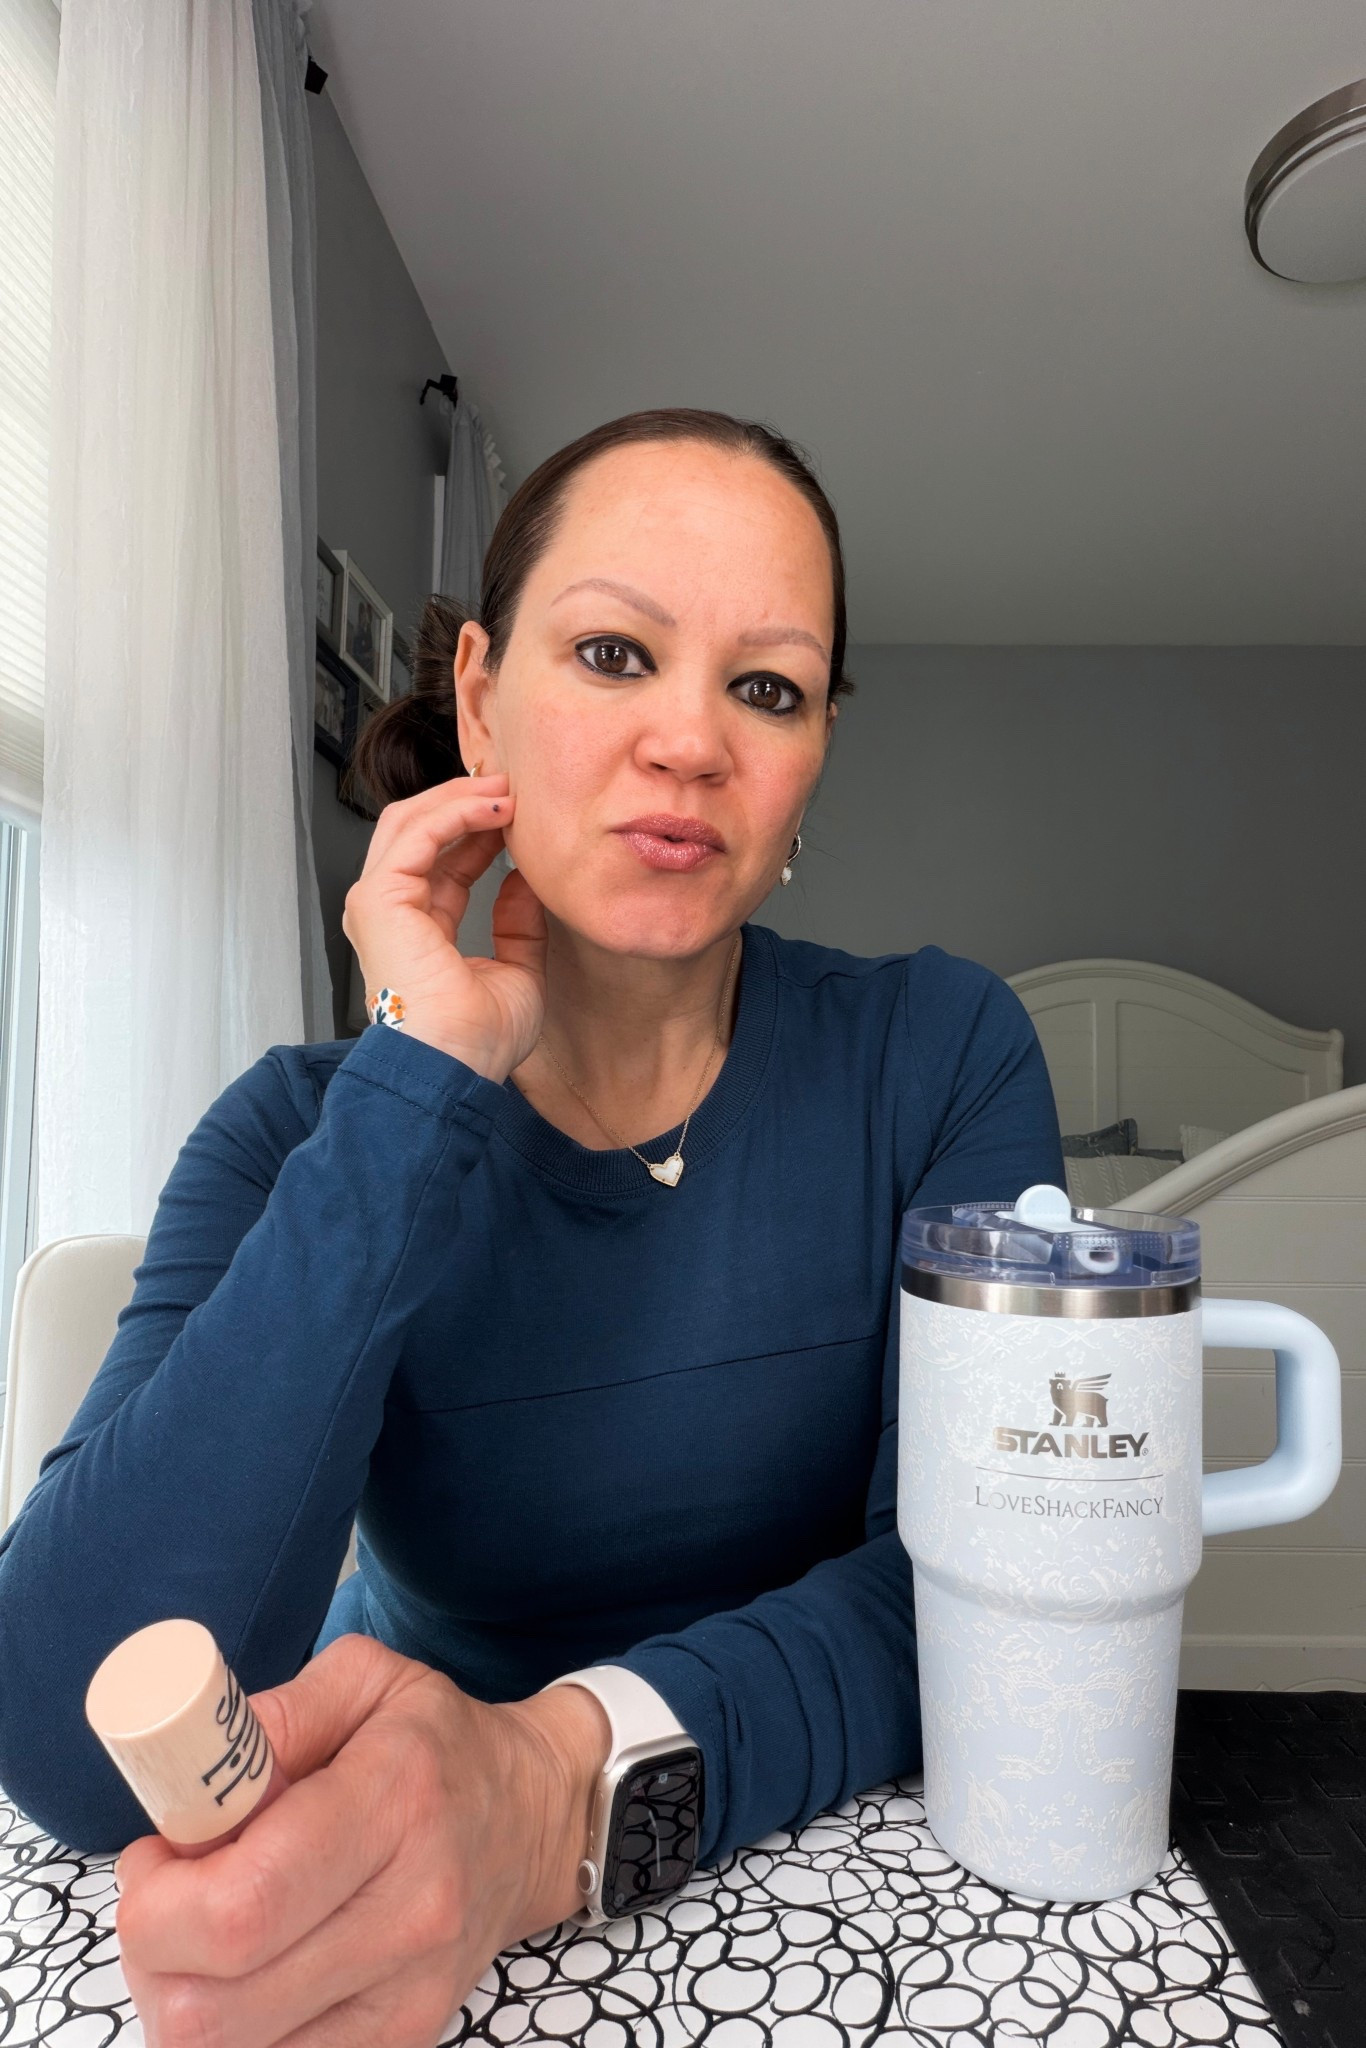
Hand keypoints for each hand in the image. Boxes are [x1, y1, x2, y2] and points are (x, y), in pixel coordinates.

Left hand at [113, 1633, 609, 2047]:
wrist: (533, 1818)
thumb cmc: (435, 1742)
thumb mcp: (364, 1680)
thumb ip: (273, 1716)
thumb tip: (191, 1780)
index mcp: (395, 1801)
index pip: (241, 1905)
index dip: (158, 1902)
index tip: (154, 1856)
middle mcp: (411, 1909)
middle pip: (216, 2005)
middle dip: (152, 1954)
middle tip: (167, 1895)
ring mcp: (411, 1993)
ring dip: (184, 1997)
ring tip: (205, 1930)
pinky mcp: (406, 2039)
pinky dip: (234, 2030)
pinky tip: (246, 1971)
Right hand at [342, 772, 546, 1080]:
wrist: (453, 1065)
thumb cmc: (477, 1042)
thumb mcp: (517, 973)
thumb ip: (519, 926)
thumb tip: (527, 883)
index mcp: (416, 934)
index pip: (443, 864)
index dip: (480, 832)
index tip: (520, 815)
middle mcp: (390, 914)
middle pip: (418, 833)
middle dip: (464, 802)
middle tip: (511, 785)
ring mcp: (377, 903)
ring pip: (411, 822)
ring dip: (462, 797)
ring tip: (507, 787)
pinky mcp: (379, 897)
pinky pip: (417, 833)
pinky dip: (456, 811)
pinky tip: (495, 806)